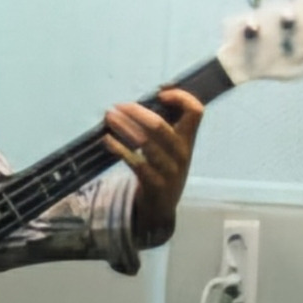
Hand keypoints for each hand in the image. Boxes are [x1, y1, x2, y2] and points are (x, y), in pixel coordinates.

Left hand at [104, 87, 203, 243]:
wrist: (161, 209)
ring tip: (108, 118)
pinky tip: (107, 140)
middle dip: (135, 112)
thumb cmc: (162, 169)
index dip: (181, 97)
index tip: (160, 93)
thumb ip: (161, 127)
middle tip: (117, 107)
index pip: (196, 112)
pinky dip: (119, 148)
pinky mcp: (154, 184)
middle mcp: (181, 153)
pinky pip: (135, 162)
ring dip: (123, 127)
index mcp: (188, 140)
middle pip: (160, 125)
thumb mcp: (170, 149)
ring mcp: (169, 170)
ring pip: (144, 142)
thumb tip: (137, 102)